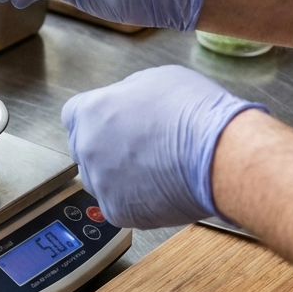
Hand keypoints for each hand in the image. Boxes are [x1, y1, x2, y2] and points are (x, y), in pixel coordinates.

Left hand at [61, 65, 267, 227]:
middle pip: (84, 149)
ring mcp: (100, 182)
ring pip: (100, 180)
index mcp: (91, 111)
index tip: (109, 124)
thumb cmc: (195, 113)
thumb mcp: (156, 80)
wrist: (219, 155)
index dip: (94, 120)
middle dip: (105, 148)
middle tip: (139, 148)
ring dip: (118, 176)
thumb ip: (128, 94)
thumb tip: (126, 103)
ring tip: (156, 169)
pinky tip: (160, 189)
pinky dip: (136, 201)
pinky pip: (119, 206)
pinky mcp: (117, 211)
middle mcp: (87, 147)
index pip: (73, 116)